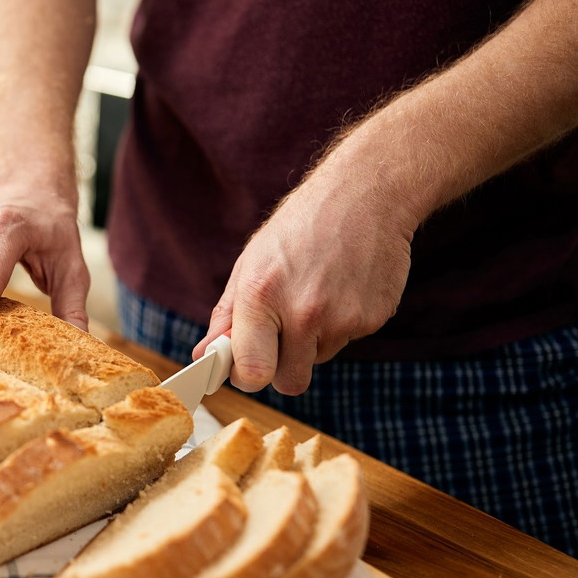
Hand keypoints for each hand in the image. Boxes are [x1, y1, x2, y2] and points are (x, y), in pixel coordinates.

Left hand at [196, 156, 413, 394]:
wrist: (365, 194)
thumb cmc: (299, 228)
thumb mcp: (250, 263)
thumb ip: (226, 316)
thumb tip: (203, 355)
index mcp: (262, 296)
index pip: (252, 373)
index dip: (247, 377)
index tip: (246, 368)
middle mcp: (303, 312)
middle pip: (289, 383)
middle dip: (280, 370)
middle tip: (279, 340)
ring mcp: (343, 318)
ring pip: (317, 359)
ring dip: (311, 341)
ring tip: (314, 294)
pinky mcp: (374, 319)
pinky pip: (346, 341)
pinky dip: (340, 324)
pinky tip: (340, 289)